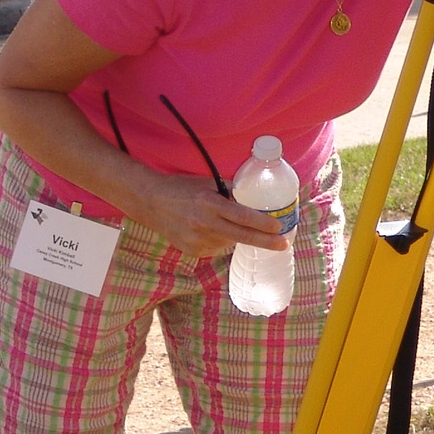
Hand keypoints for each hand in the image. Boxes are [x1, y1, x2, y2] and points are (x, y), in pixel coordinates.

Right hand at [130, 172, 290, 260]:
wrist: (150, 202)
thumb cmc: (182, 188)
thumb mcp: (207, 183)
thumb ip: (232, 190)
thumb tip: (258, 196)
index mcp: (208, 204)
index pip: (241, 216)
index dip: (262, 223)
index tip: (278, 227)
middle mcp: (203, 224)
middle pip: (241, 236)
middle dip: (265, 242)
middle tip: (283, 245)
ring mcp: (196, 240)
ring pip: (229, 242)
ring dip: (236, 235)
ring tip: (223, 223)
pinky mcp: (192, 251)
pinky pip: (216, 248)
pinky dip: (220, 240)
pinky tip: (210, 230)